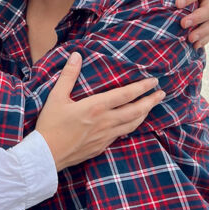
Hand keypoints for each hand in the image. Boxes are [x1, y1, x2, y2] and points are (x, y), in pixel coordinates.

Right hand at [36, 53, 163, 170]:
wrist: (46, 155)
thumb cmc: (50, 125)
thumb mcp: (56, 97)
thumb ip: (68, 75)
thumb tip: (77, 55)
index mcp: (95, 107)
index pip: (125, 95)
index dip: (142, 87)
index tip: (154, 81)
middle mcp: (105, 122)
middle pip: (135, 111)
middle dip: (150, 101)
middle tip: (162, 93)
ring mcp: (105, 136)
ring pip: (132, 124)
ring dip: (144, 114)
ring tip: (151, 106)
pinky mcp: (102, 146)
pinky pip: (122, 134)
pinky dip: (131, 126)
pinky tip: (132, 123)